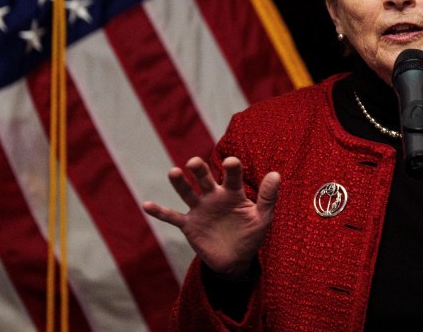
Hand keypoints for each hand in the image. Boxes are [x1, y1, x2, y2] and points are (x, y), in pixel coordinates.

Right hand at [143, 156, 279, 278]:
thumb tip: (276, 174)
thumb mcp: (262, 218)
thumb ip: (268, 197)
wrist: (236, 261)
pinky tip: (146, 205)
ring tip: (174, 172)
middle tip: (195, 162)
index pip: (232, 176)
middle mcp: (214, 197)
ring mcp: (200, 210)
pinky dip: (160, 212)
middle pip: (205, 179)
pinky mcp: (189, 225)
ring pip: (187, 193)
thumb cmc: (251, 235)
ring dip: (180, 183)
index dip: (232, 168)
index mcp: (233, 193)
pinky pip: (172, 217)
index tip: (231, 162)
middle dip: (200, 170)